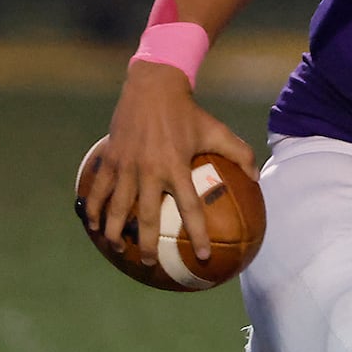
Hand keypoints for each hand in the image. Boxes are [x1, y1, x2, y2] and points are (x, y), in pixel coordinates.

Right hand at [83, 62, 257, 265]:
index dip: (198, 234)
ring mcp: (126, 166)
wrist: (153, 88)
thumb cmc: (188, 113)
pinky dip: (94, 210)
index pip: (190, 208)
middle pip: (147, 218)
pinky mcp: (109, 160)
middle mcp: (149, 171)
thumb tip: (258, 178)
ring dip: (115, 233)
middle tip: (150, 263)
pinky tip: (94, 227)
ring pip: (116, 209)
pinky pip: (97, 191)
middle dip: (147, 244)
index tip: (202, 256)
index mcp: (177, 167)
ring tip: (119, 250)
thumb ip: (240, 154)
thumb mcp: (217, 131)